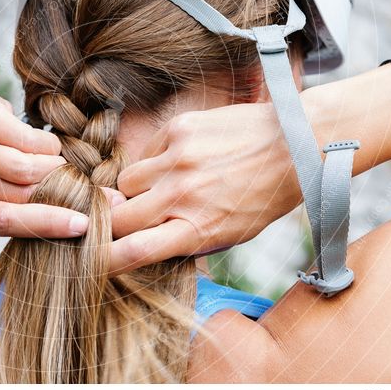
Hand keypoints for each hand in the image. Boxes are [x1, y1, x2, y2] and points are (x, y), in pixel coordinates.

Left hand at [0, 79, 89, 237]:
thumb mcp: (4, 197)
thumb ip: (33, 210)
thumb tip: (87, 221)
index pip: (8, 222)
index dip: (48, 224)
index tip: (83, 224)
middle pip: (25, 194)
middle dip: (63, 192)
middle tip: (85, 188)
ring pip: (28, 168)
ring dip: (54, 166)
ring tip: (58, 165)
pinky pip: (30, 140)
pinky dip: (48, 145)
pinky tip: (46, 146)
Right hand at [109, 102, 302, 273]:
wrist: (294, 143)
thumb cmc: (263, 196)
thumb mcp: (231, 233)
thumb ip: (186, 240)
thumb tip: (144, 244)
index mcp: (198, 229)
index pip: (135, 251)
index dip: (106, 260)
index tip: (96, 260)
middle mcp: (183, 195)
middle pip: (119, 217)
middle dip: (115, 223)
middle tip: (126, 220)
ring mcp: (178, 159)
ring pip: (125, 183)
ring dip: (135, 191)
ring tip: (163, 186)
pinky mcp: (178, 129)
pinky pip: (145, 153)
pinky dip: (154, 162)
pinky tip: (180, 161)